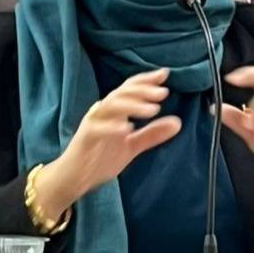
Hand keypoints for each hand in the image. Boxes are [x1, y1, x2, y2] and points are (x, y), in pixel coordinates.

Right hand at [32, 68, 180, 220]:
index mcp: (114, 111)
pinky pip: (97, 128)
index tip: (164, 74)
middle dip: (143, 90)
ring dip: (132, 105)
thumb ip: (152, 134)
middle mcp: (103, 112)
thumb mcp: (132, 146)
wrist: (75, 178)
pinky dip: (112, 127)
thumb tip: (178, 122)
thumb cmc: (100, 158)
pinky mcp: (85, 138)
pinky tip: (127, 128)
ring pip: (111, 106)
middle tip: (163, 93)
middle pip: (122, 93)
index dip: (146, 80)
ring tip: (153, 110)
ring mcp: (92, 123)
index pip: (130, 89)